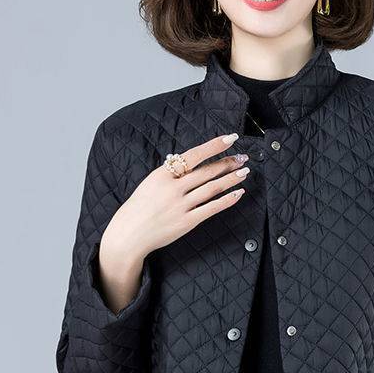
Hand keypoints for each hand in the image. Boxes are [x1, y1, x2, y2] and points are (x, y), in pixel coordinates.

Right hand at [102, 132, 249, 263]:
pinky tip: (238, 193)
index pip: (194, 155)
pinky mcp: (187, 222)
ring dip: (231, 179)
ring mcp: (180, 206)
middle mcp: (173, 189)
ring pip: (212, 188)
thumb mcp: (151, 182)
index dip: (214, 146)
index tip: (230, 139)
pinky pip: (212, 208)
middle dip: (228, 163)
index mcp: (163, 175)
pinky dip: (227, 200)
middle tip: (243, 158)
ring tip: (244, 172)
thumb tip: (192, 161)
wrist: (129, 233)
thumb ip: (171, 173)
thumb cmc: (140, 207)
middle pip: (207, 171)